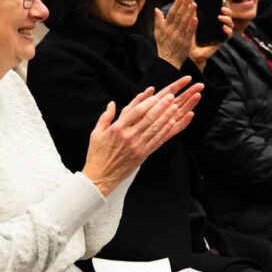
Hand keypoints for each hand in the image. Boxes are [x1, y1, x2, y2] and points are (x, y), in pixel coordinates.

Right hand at [82, 78, 203, 195]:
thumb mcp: (96, 133)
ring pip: (155, 128)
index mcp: (117, 129)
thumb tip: (112, 104)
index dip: (147, 102)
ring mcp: (137, 146)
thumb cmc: (97, 154)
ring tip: (175, 107)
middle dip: (161, 106)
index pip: (135, 112)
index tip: (156, 95)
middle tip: (170, 97)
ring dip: (166, 117)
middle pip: (148, 118)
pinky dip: (164, 131)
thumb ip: (105, 117)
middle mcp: (129, 136)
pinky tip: (171, 123)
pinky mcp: (142, 154)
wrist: (100, 176)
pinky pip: (156, 140)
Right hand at [155, 0, 196, 68]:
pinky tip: (196, 18)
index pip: (171, 13)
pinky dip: (192, 25)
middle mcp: (172, 31)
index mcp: (165, 28)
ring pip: (185, 22)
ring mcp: (179, 36)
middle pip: (179, 16)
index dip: (176, 5)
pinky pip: (190, 32)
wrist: (168, 60)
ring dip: (190, 12)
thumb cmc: (163, 46)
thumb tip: (156, 9)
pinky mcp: (186, 42)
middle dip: (184, 5)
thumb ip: (157, 20)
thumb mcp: (157, 33)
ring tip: (194, 4)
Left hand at [188, 6, 232, 69]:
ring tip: (220, 17)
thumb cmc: (190, 35)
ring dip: (227, 20)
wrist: (189, 51)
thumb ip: (192, 11)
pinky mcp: (221, 41)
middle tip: (222, 9)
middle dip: (227, 11)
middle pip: (228, 16)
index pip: (221, 11)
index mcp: (212, 20)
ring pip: (230, 25)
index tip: (220, 2)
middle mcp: (218, 26)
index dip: (223, 6)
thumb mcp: (190, 21)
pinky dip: (228, 31)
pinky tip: (224, 28)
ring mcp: (220, 33)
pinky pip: (228, 36)